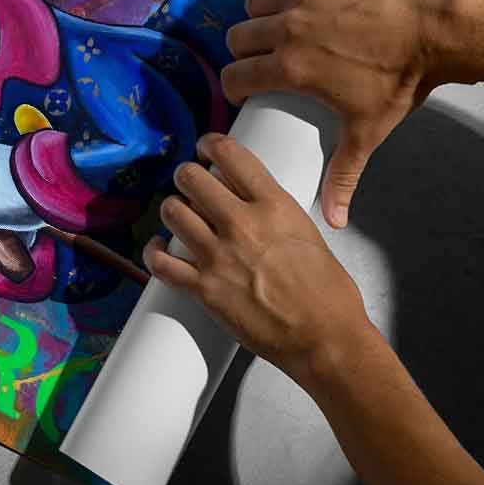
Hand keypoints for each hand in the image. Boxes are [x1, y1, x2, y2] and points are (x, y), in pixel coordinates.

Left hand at [144, 134, 370, 383]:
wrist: (326, 340)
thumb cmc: (328, 294)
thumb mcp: (307, 232)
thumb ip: (275, 212)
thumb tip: (254, 203)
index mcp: (273, 205)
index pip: (229, 153)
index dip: (209, 144)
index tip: (204, 148)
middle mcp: (242, 224)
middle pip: (191, 177)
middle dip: (186, 176)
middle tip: (189, 183)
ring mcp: (220, 256)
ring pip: (171, 212)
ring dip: (172, 211)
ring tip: (179, 215)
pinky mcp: (204, 289)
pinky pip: (161, 263)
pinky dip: (155, 253)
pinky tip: (161, 249)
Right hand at [223, 0, 450, 226]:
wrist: (436, 33)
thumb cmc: (399, 81)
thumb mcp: (368, 131)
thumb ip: (344, 174)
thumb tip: (333, 220)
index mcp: (290, 68)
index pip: (235, 76)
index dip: (236, 86)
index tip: (245, 89)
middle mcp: (287, 29)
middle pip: (238, 36)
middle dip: (245, 50)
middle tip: (265, 57)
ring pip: (256, 2)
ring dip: (263, 15)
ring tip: (282, 23)